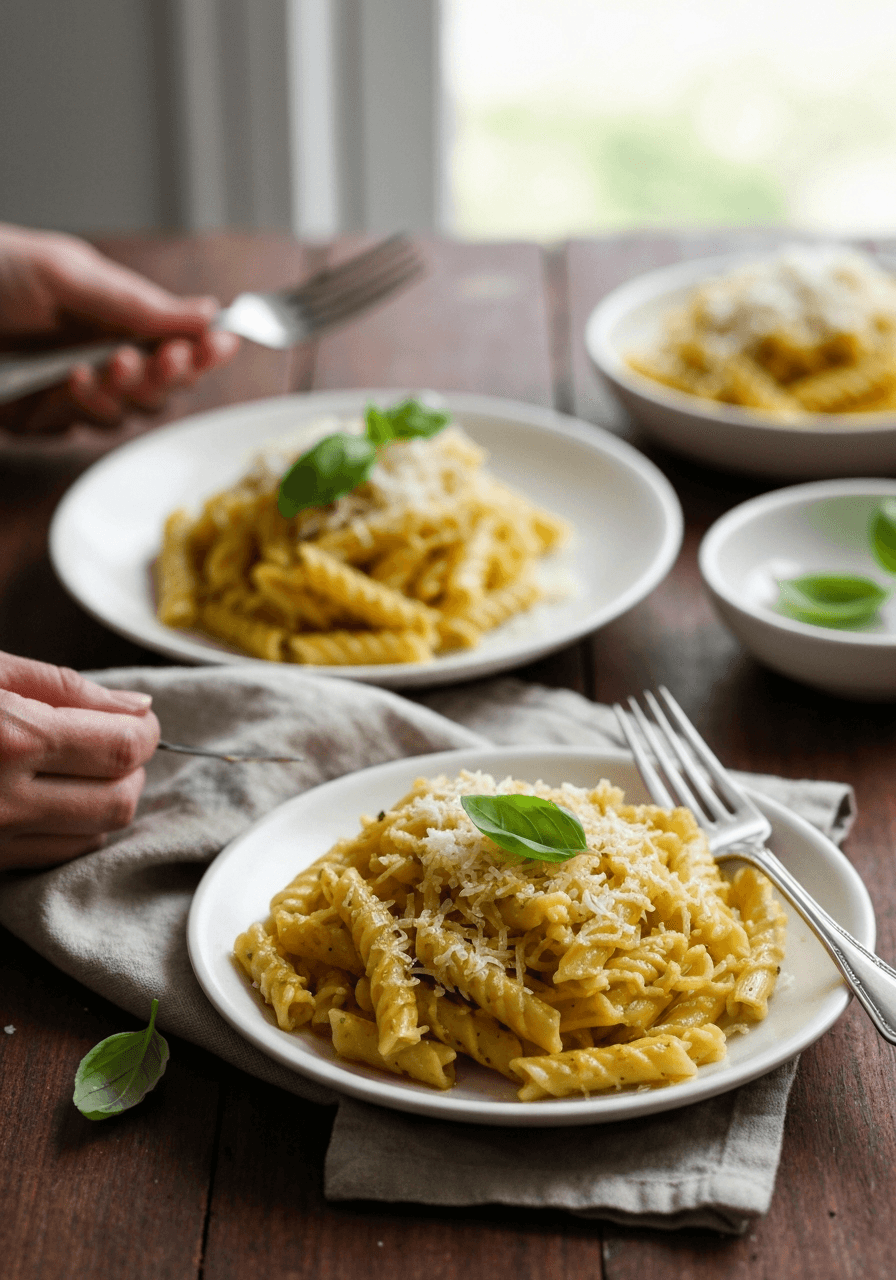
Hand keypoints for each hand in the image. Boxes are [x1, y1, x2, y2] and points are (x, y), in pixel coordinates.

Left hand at [0, 223, 240, 434]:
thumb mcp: (67, 271)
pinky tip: (71, 383)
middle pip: (160, 389)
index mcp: (111, 317)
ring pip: (123, 416)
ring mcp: (67, 391)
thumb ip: (135, 301)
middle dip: (168, 376)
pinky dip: (81, 408)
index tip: (222, 344)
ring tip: (108, 365)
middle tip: (167, 358)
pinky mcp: (36, 418)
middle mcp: (96, 357)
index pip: (175, 342)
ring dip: (124, 393)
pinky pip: (75, 430)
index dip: (203, 349)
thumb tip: (206, 311)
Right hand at [0, 652, 159, 869]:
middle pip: (118, 802)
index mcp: (12, 740)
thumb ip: (66, 688)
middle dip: (130, 770)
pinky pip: (57, 857)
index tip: (137, 721)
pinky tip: (50, 797)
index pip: (122, 748)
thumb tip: (137, 707)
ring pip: (95, 836)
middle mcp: (4, 801)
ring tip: (74, 769)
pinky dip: (71, 827)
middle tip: (107, 743)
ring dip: (105, 801)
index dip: (144, 733)